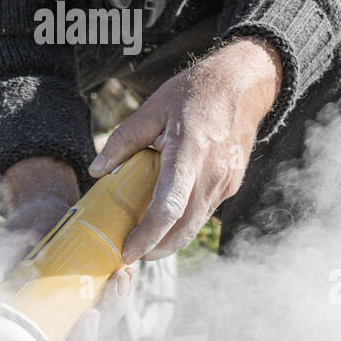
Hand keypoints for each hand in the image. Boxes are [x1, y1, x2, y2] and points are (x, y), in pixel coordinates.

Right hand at [0, 157, 132, 323]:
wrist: (38, 212)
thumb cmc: (14, 241)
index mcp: (36, 325)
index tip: (89, 318)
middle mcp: (60, 322)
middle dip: (103, 322)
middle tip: (106, 302)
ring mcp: (79, 307)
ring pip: (104, 320)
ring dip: (117, 304)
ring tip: (121, 276)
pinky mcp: (96, 290)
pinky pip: (113, 298)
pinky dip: (121, 288)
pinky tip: (124, 272)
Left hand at [87, 37, 282, 262]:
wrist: (242, 84)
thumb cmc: (194, 93)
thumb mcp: (152, 109)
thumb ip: (123, 140)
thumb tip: (98, 170)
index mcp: (190, 152)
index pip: (169, 206)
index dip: (147, 235)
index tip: (128, 251)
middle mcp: (213, 173)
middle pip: (184, 228)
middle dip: (157, 249)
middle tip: (131, 255)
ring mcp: (226, 181)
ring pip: (196, 225)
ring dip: (171, 241)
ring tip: (145, 245)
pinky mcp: (232, 184)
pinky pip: (205, 212)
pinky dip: (185, 223)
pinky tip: (167, 222)